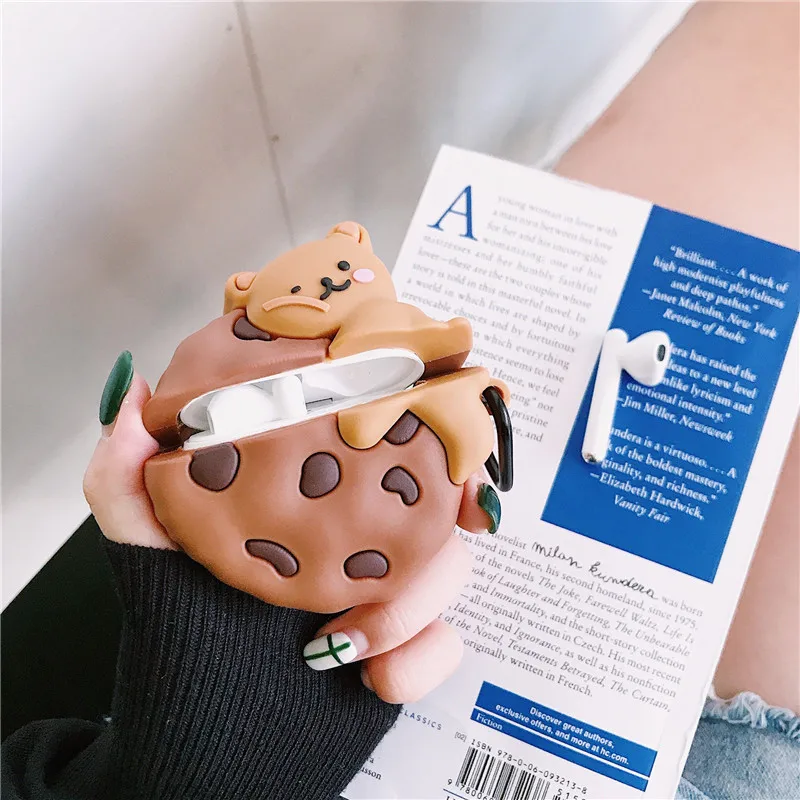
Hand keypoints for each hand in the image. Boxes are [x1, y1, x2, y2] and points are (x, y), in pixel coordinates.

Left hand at [84, 352, 500, 703]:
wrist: (203, 751)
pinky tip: (368, 679)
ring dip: (408, 611)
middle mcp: (351, 543)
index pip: (383, 456)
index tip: (442, 462)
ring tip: (344, 639)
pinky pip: (447, 645)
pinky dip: (415, 664)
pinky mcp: (402, 650)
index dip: (427, 449)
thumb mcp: (146, 557)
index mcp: (308, 507)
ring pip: (450, 577)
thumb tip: (135, 394)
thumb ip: (125, 481)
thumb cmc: (177, 646)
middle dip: (422, 546)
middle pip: (431, 513)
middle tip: (374, 578)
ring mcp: (382, 596)